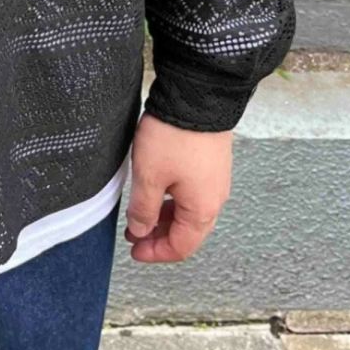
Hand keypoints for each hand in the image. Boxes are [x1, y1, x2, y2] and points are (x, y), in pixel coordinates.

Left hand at [125, 113, 231, 262]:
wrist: (197, 96)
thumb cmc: (174, 137)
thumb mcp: (149, 176)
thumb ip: (143, 209)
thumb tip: (141, 231)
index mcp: (202, 210)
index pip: (181, 247)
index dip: (156, 253)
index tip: (134, 251)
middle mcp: (215, 198)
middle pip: (188, 232)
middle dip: (159, 236)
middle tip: (134, 234)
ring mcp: (215, 180)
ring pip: (190, 212)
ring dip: (165, 217)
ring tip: (140, 213)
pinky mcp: (211, 163)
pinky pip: (193, 193)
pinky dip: (173, 200)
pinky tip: (157, 191)